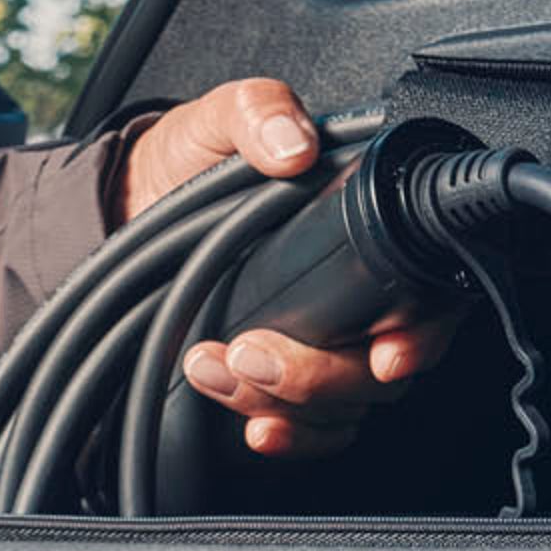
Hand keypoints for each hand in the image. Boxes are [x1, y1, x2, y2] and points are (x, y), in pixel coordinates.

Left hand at [117, 75, 455, 461]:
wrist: (125, 206)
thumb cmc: (188, 160)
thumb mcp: (221, 117)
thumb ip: (259, 112)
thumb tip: (294, 144)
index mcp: (359, 234)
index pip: (425, 298)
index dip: (419, 333)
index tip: (385, 354)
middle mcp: (353, 299)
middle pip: (380, 371)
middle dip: (320, 376)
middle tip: (252, 352)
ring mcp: (318, 347)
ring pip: (344, 409)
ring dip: (286, 405)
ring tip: (216, 368)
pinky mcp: (277, 384)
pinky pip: (309, 433)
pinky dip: (287, 438)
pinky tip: (255, 429)